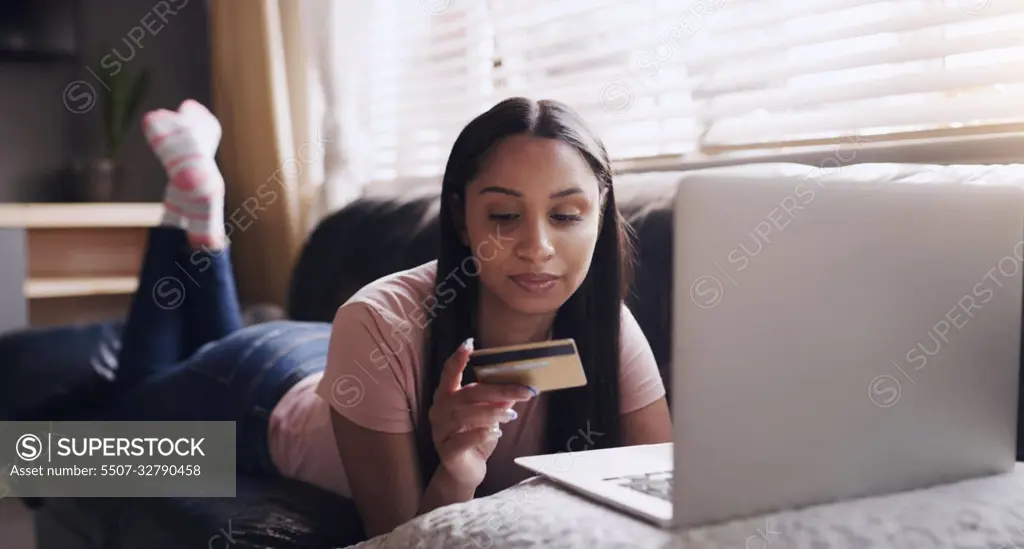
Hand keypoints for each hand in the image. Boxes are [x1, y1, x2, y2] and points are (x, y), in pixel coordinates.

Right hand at [428, 338, 536, 487]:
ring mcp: (440, 431)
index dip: (458, 358)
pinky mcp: (447, 451)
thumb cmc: (476, 437)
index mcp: (447, 396)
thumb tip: (521, 383)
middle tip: (525, 391)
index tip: (469, 343)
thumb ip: (498, 399)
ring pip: (466, 416)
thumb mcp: (488, 415)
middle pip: (468, 394)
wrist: (465, 472)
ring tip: (512, 415)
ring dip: (493, 413)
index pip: (448, 373)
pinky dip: (483, 434)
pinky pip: (465, 439)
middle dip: (498, 391)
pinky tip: (498, 433)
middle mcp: (439, 411)